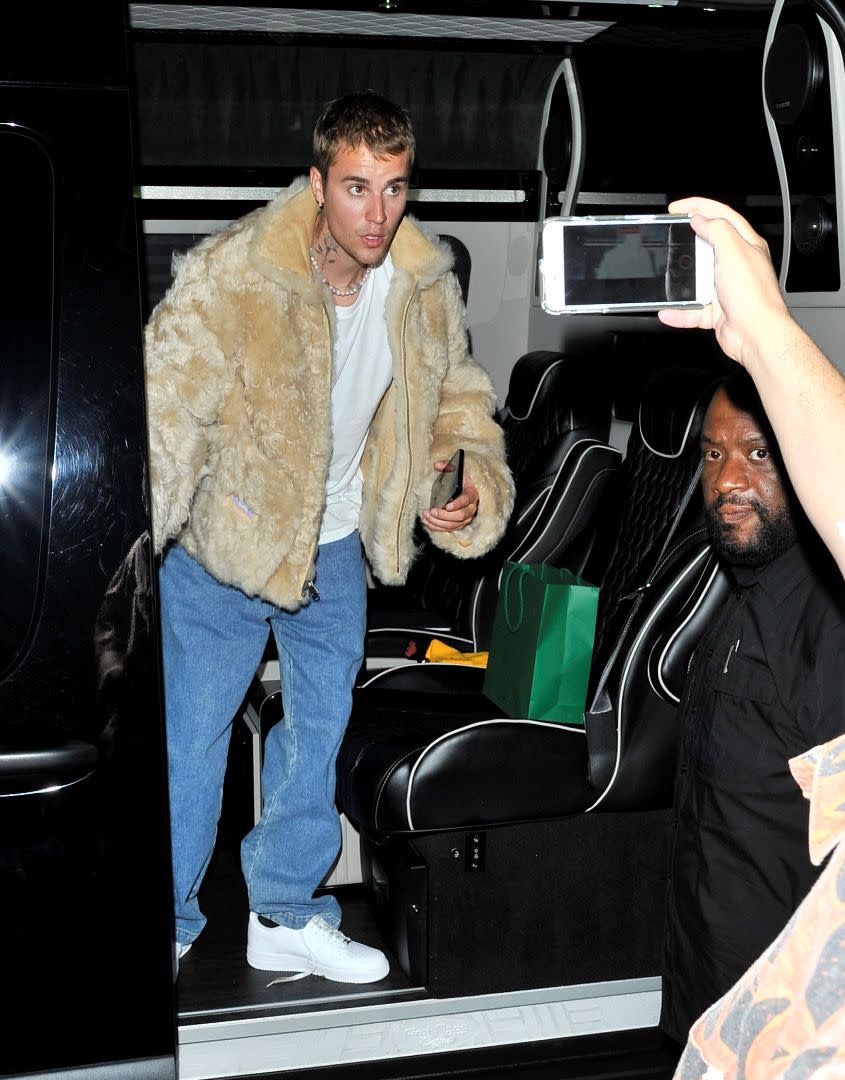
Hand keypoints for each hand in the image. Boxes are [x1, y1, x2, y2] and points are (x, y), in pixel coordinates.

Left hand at [422, 462, 478, 532]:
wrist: (466, 489)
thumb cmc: (460, 480)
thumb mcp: (456, 470)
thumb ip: (447, 466)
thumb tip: (436, 465)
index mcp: (472, 493)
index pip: (466, 500)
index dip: (457, 504)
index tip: (447, 506)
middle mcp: (471, 507)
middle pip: (460, 515)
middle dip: (445, 515)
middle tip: (432, 511)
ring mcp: (466, 517)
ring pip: (454, 524)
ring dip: (439, 522)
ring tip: (427, 516)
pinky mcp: (460, 524)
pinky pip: (450, 528)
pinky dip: (437, 527)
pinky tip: (427, 522)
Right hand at [657, 197, 792, 369]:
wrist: (757, 335)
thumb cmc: (753, 296)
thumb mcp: (734, 251)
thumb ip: (716, 230)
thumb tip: (701, 218)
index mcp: (746, 245)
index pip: (722, 216)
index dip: (700, 206)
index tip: (678, 208)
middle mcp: (737, 265)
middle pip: (709, 245)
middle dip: (689, 240)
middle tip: (671, 234)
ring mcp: (726, 289)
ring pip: (698, 280)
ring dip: (682, 281)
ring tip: (668, 275)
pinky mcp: (717, 311)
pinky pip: (692, 311)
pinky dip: (679, 313)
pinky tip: (668, 312)